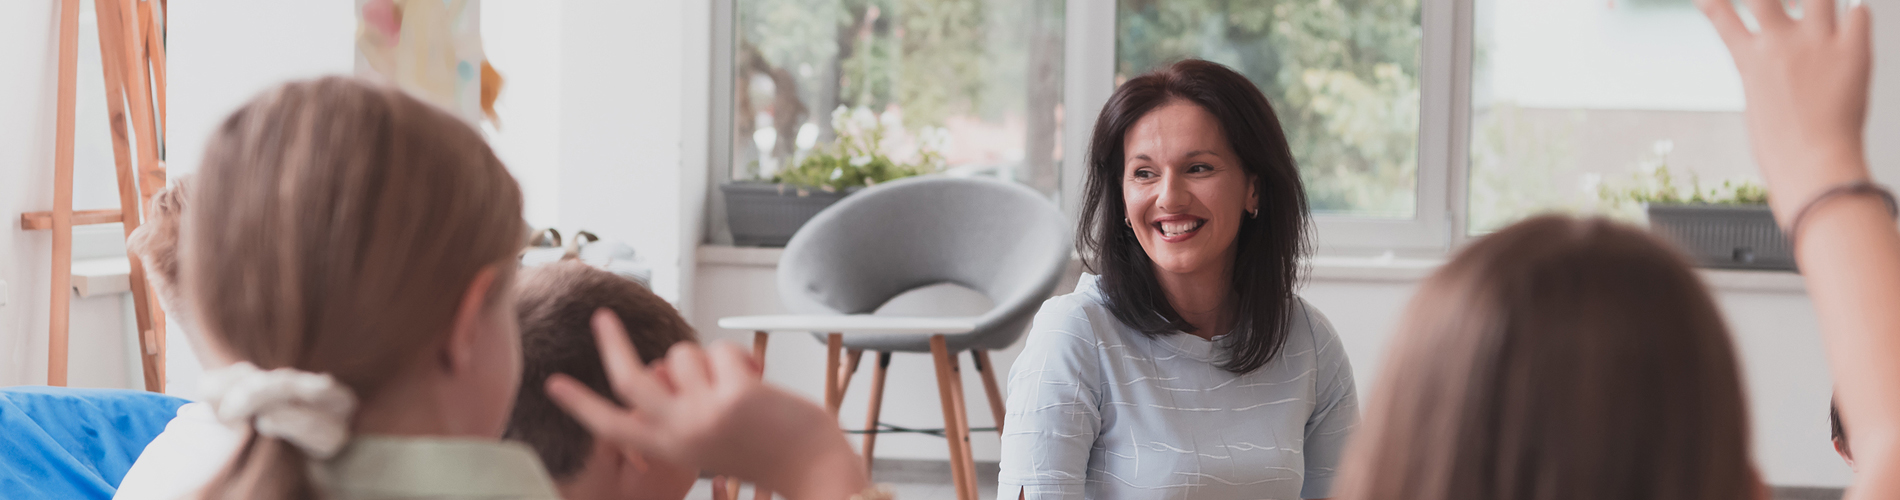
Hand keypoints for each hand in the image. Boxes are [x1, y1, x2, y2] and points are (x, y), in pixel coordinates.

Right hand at [546, 310, 869, 499]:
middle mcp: (680, 434)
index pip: (614, 426)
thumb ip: (683, 405)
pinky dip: (741, 359)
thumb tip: (666, 362)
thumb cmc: (767, 450)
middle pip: (630, 379)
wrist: (813, 469)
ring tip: (737, 386)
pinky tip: (759, 383)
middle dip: (611, 344)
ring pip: (685, 355)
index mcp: (670, 450)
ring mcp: (704, 415)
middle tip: (602, 316)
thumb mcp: (710, 437)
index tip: (553, 384)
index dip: (581, 404)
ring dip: (710, 359)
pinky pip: (722, 351)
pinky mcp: (733, 397)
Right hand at [1697, 0, 1874, 220]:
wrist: (1813, 164)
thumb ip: (1762, 73)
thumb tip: (1771, 60)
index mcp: (1750, 60)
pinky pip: (1859, 13)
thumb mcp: (1756, 105)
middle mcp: (1780, 43)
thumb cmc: (1782, 148)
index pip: (1722, 14)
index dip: (1714, 1)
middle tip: (1770, 0)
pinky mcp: (1853, 50)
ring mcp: (1818, 43)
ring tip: (1812, 5)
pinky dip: (1856, 13)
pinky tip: (1851, 19)